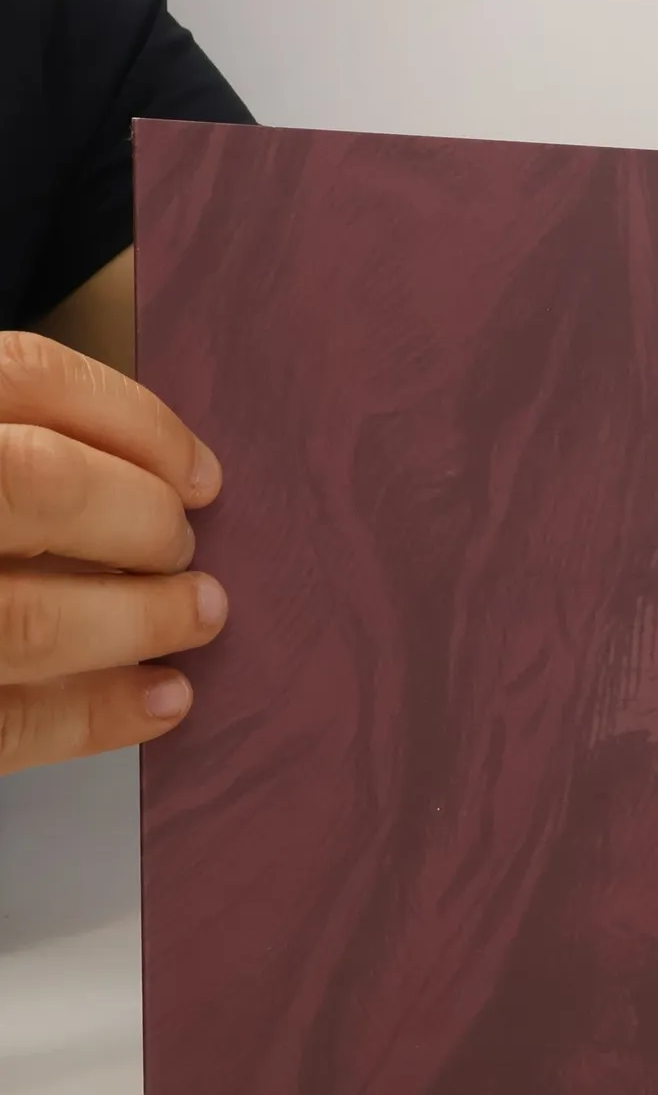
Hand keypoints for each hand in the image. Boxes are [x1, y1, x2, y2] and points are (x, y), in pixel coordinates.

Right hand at [0, 333, 227, 774]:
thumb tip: (138, 468)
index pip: (24, 377)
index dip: (133, 421)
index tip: (197, 470)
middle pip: (37, 486)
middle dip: (139, 520)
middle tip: (182, 547)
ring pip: (26, 618)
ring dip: (138, 619)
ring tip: (196, 615)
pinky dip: (92, 717)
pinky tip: (160, 702)